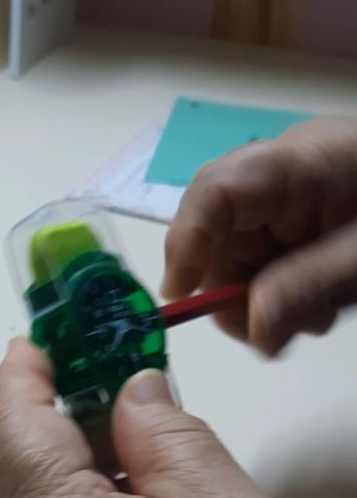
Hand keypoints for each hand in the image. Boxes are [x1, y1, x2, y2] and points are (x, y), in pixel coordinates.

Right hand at [164, 117, 356, 354]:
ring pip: (234, 266)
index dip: (187, 243)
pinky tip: (317, 303)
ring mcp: (279, 207)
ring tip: (316, 313)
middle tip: (273, 332)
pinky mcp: (287, 230)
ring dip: (263, 305)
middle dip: (237, 295)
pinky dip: (279, 301)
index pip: (215, 192)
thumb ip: (310, 286)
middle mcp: (276, 182)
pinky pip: (259, 272)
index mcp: (296, 165)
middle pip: (217, 240)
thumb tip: (253, 327)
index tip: (182, 296)